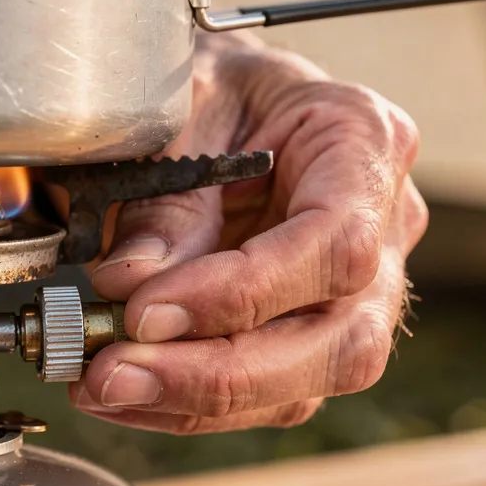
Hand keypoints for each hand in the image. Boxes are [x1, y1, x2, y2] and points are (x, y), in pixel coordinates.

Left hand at [72, 31, 427, 432]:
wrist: (215, 91)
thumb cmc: (204, 84)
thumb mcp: (174, 109)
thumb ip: (159, 194)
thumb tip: (130, 282)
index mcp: (364, 140)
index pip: (334, 242)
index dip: (243, 292)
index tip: (147, 311)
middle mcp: (384, 223)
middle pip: (339, 338)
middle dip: (218, 373)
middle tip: (112, 374)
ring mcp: (360, 288)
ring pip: (308, 382)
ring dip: (196, 400)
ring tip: (101, 385)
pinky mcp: (315, 332)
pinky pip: (269, 393)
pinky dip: (188, 402)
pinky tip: (123, 389)